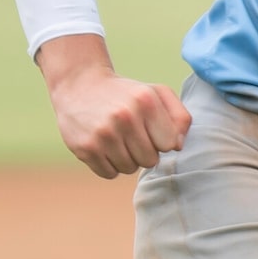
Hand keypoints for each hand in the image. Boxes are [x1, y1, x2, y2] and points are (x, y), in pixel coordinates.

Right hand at [35, 34, 190, 178]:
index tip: (148, 128)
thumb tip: (178, 146)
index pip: (169, 145)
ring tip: (115, 138)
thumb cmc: (124, 93)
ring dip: (125, 158)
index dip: (160, 139)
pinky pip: (109, 174)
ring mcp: (103, 134)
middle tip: (129, 133)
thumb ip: (179, 116)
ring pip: (129, 169)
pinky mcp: (86, 148)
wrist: (78, 85)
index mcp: (146, 101)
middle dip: (143, 150)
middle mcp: (125, 117)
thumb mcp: (155, 92)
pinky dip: (108, 164)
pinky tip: (102, 145)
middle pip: (150, 160)